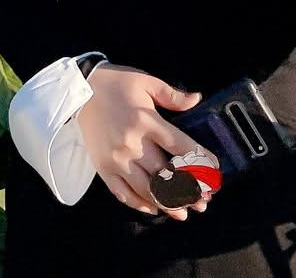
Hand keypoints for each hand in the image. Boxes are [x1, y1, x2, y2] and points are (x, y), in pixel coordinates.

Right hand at [74, 66, 215, 219]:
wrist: (82, 90)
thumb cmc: (118, 84)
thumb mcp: (146, 81)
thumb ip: (172, 95)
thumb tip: (197, 99)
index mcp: (146, 120)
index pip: (179, 145)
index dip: (199, 159)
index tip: (213, 171)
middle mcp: (132, 143)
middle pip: (165, 175)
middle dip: (188, 191)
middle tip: (204, 202)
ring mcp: (116, 159)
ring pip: (146, 190)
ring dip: (167, 205)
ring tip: (184, 214)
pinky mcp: (104, 169)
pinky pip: (123, 194)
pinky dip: (140, 204)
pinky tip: (154, 208)